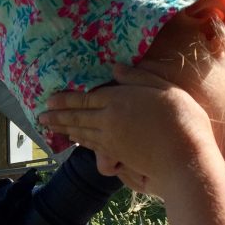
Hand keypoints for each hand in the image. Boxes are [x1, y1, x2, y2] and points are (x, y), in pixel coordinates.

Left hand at [39, 63, 219, 198]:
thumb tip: (115, 68)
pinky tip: (75, 140)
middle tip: (40, 116)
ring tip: (50, 127)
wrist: (184, 156)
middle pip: (77, 117)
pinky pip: (91, 146)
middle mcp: (107, 119)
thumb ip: (138, 77)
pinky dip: (80, 141)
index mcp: (117, 99)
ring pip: (81, 132)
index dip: (65, 99)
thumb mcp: (163, 88)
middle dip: (57, 116)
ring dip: (64, 129)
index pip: (84, 98)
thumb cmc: (181, 118)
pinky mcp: (116, 155)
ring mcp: (110, 139)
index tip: (49, 100)